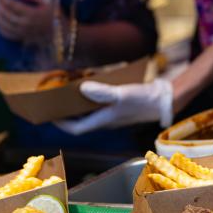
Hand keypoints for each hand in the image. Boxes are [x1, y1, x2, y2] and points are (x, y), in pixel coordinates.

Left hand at [0, 0, 57, 44]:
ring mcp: (22, 32)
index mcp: (31, 13)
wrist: (61, 31)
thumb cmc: (55, 13)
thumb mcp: (47, 0)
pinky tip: (0, 20)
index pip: (11, 3)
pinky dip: (0, 27)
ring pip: (3, 24)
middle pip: (5, 13)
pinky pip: (6, 34)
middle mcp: (25, 24)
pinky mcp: (22, 38)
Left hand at [53, 78, 173, 135]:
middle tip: (55, 99)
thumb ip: (102, 92)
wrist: (163, 100)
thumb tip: (81, 88)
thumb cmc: (142, 99)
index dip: (61, 123)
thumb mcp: (121, 94)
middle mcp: (105, 119)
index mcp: (103, 120)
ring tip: (67, 89)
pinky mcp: (118, 106)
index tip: (49, 114)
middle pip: (80, 119)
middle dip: (66, 111)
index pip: (77, 128)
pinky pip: (98, 103)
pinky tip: (88, 83)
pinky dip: (90, 95)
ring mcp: (111, 113)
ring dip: (77, 103)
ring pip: (88, 111)